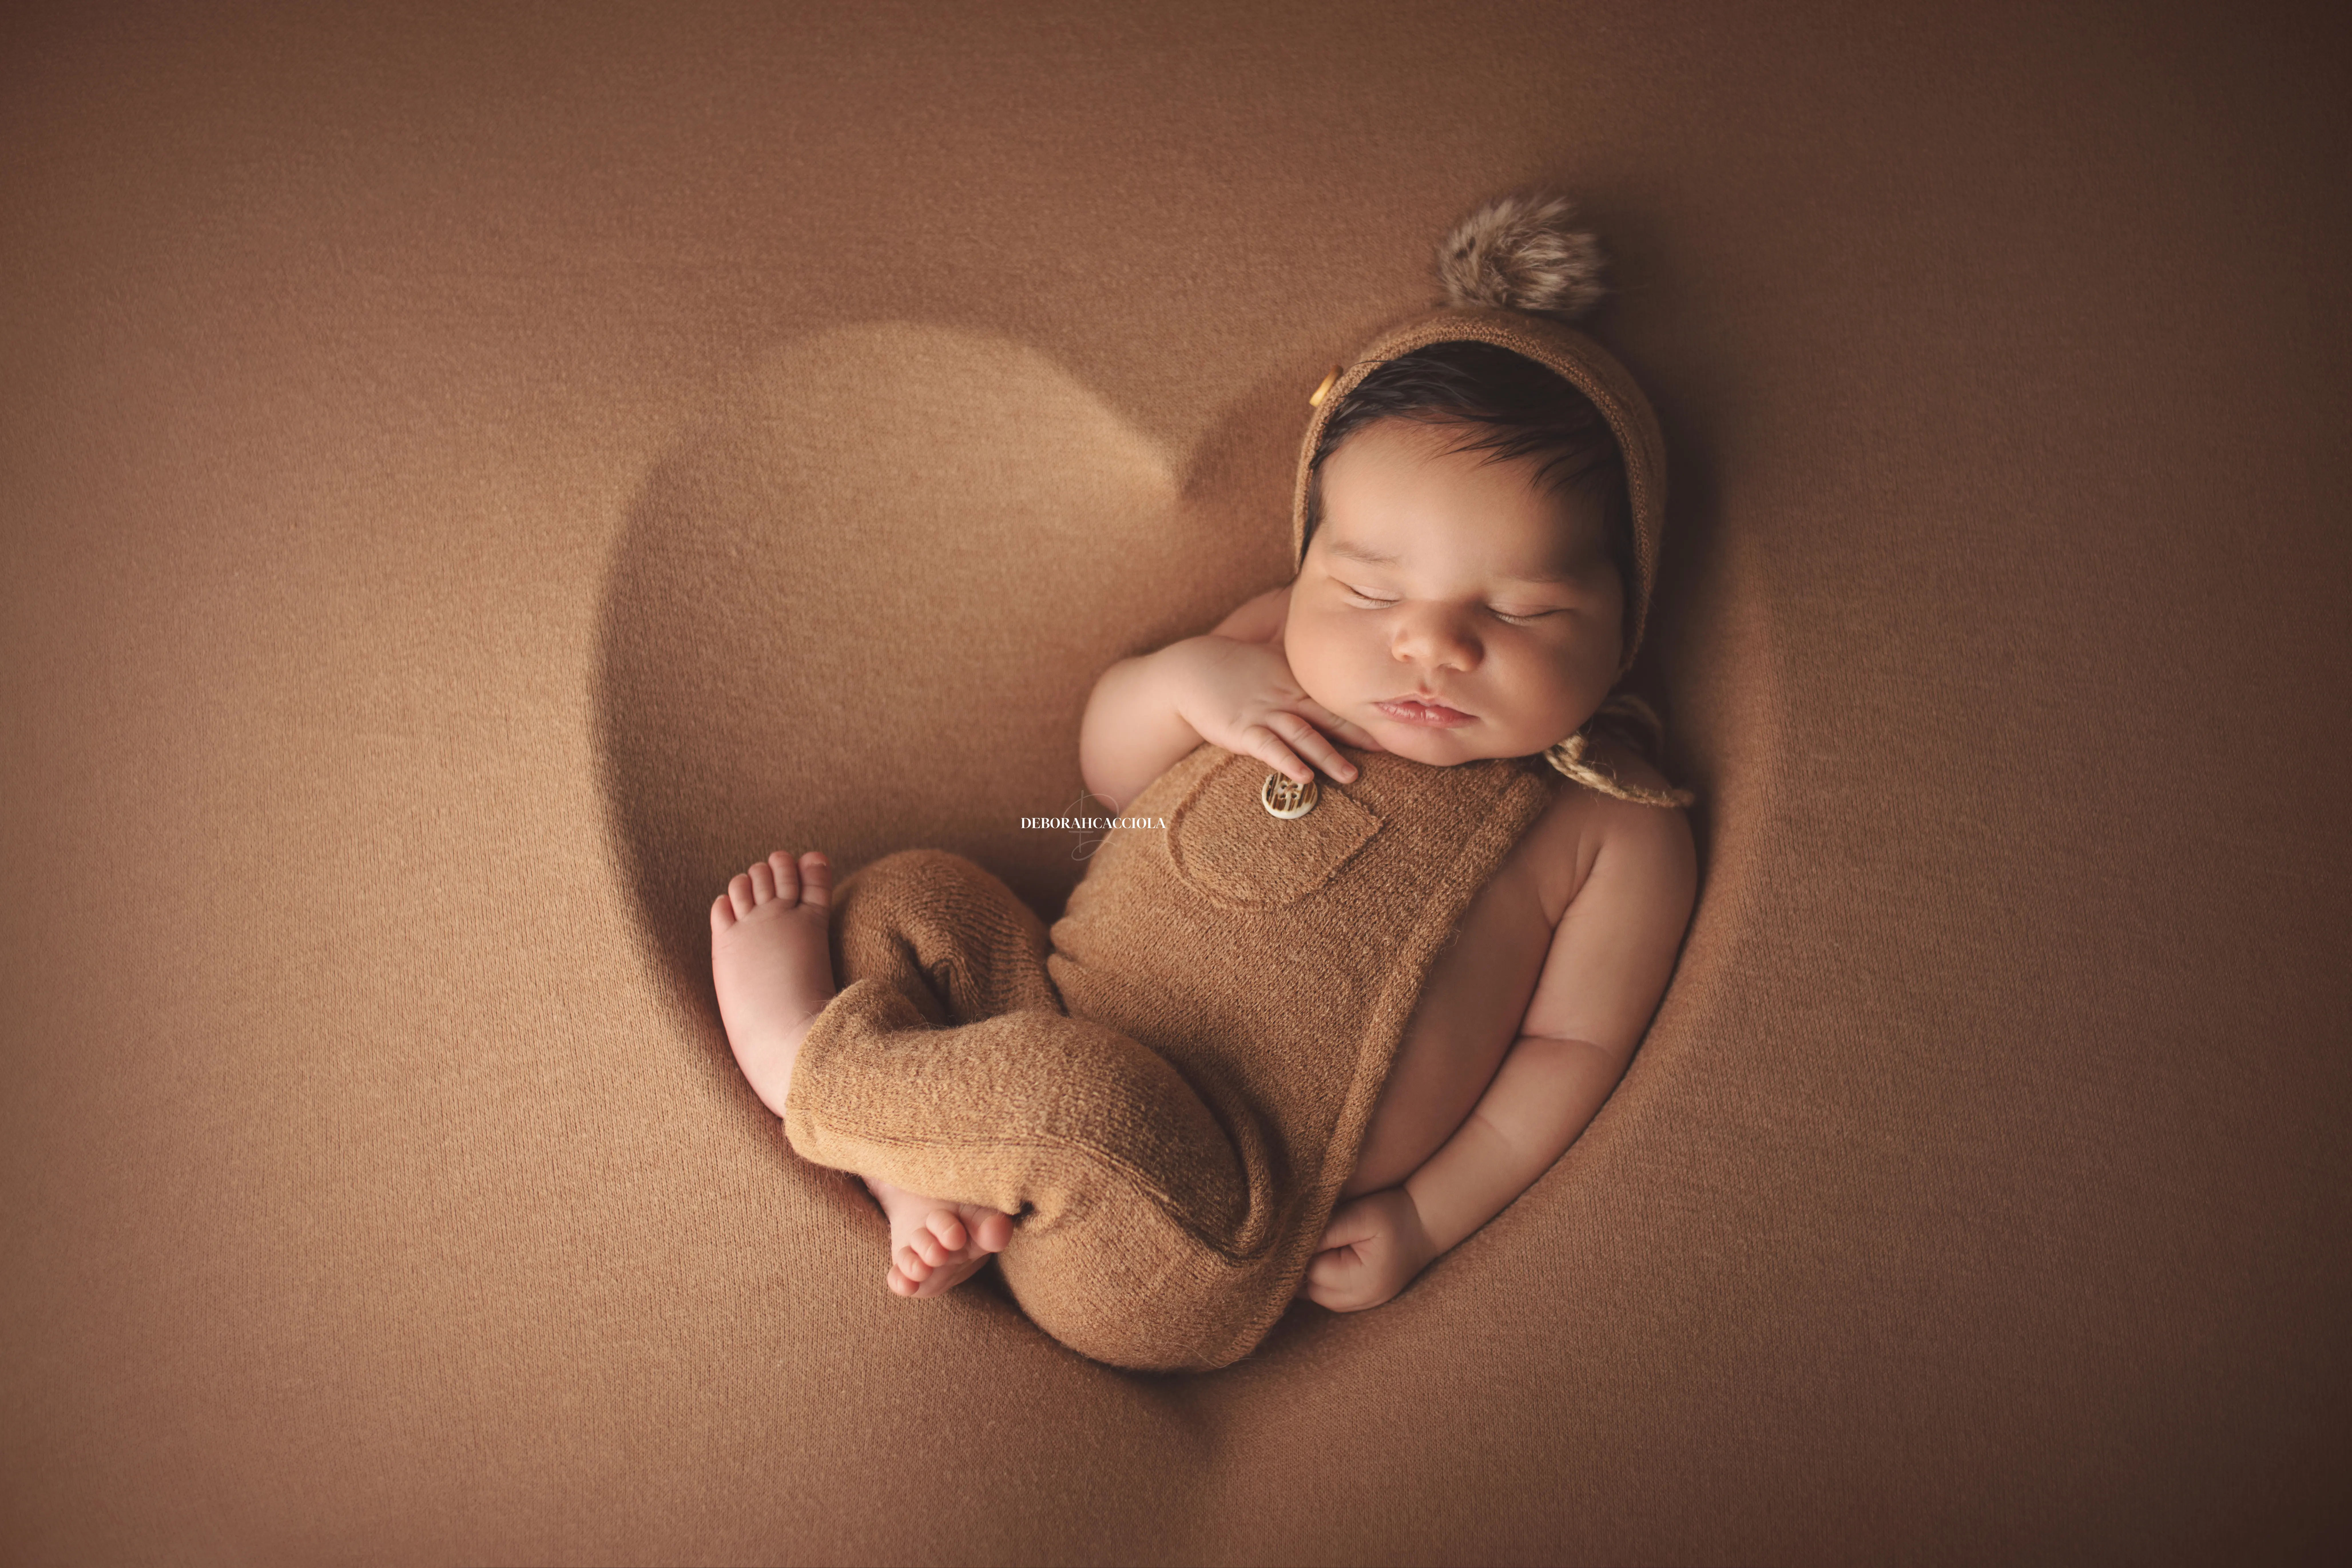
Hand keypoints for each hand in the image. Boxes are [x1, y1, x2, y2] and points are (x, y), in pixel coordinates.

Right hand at [1164, 633, 1384, 787]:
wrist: (1191, 670)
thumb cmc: (1236, 669)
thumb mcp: (1275, 665)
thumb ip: (1305, 677)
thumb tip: (1336, 681)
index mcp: (1298, 682)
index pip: (1338, 698)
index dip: (1367, 712)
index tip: (1398, 722)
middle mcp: (1287, 697)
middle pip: (1330, 717)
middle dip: (1361, 734)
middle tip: (1392, 749)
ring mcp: (1265, 714)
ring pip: (1303, 736)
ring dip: (1328, 756)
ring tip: (1351, 776)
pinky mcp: (1243, 731)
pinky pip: (1268, 749)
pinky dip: (1286, 762)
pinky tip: (1303, 776)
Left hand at [1297, 1187, 1437, 1312]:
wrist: (1427, 1223)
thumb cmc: (1395, 1214)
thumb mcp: (1361, 1215)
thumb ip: (1326, 1231)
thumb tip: (1292, 1243)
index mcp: (1361, 1281)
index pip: (1311, 1271)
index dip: (1301, 1249)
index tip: (1300, 1229)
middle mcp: (1361, 1299)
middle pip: (1310, 1289)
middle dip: (1304, 1264)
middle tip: (1309, 1235)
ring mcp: (1364, 1303)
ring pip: (1317, 1295)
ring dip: (1312, 1273)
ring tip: (1321, 1245)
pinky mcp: (1364, 1299)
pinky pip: (1330, 1295)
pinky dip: (1323, 1279)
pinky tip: (1327, 1257)